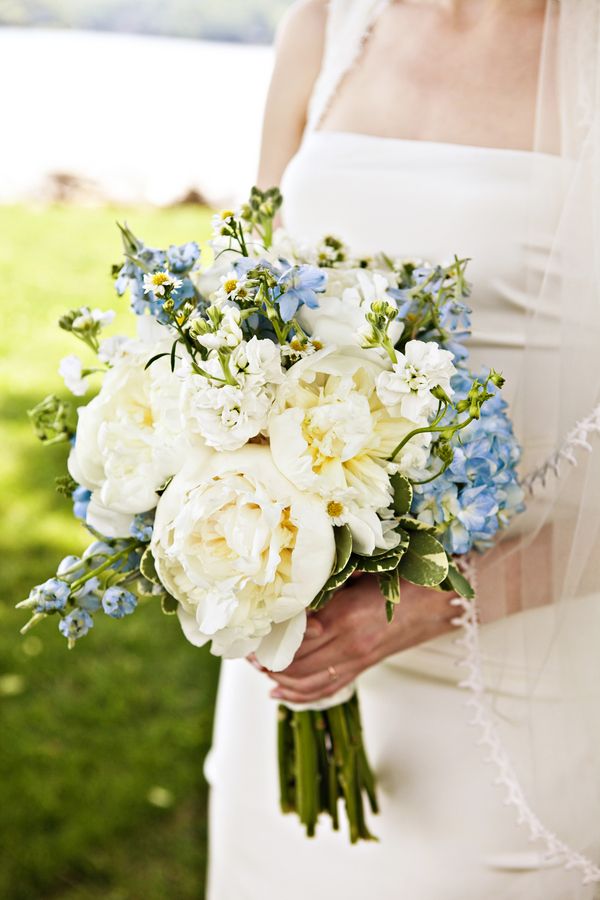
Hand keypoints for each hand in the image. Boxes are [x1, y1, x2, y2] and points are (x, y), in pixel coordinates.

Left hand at [257, 573, 457, 704]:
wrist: (438, 601)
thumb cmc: (401, 577)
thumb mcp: (360, 571)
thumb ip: (326, 582)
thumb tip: (288, 584)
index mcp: (344, 614)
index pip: (294, 635)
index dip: (269, 636)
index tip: (250, 629)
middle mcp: (348, 643)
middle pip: (294, 662)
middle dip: (266, 659)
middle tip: (246, 650)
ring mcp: (356, 660)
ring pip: (305, 681)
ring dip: (277, 677)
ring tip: (258, 666)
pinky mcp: (362, 669)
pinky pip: (325, 690)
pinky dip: (298, 695)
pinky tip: (277, 692)